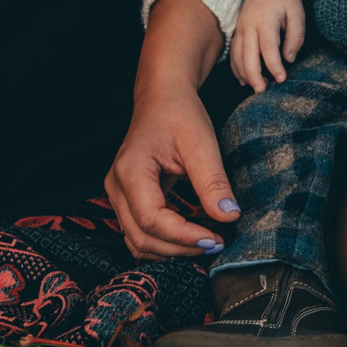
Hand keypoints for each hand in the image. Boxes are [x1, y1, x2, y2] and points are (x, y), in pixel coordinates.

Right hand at [105, 0, 240, 258]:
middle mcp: (116, 186)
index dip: (184, 236)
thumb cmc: (179, 113)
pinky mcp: (127, 200)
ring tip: (206, 242)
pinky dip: (164, 242)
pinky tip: (191, 236)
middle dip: (180, 248)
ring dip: (171, 250)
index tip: (216, 238)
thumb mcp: (201, 143)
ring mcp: (118, 195)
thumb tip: (229, 216)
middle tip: (216, 244)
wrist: (163, 97)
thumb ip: (213, 181)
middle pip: (141, 237)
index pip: (152, 220)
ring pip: (137, 241)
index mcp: (131, 171)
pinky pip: (140, 233)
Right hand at [230, 0, 305, 91]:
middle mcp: (249, 26)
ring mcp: (240, 29)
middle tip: (262, 91)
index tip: (281, 79)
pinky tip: (244, 79)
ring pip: (237, 55)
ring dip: (244, 73)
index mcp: (265, 21)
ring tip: (255, 87)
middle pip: (247, 55)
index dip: (274, 66)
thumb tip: (290, 58)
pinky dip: (237, 67)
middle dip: (254, 75)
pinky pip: (233, 52)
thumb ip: (295, 36)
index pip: (268, 47)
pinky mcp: (237, 32)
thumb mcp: (297, 13)